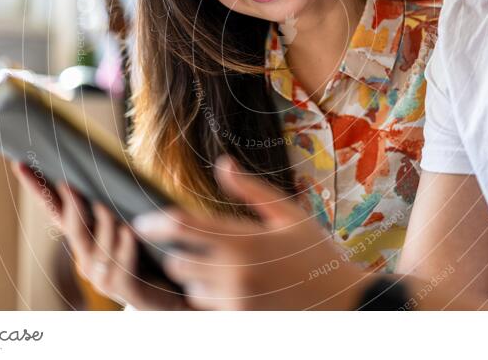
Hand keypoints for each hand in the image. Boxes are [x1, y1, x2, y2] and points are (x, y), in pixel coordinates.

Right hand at [11, 162, 189, 309]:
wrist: (167, 296)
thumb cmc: (146, 255)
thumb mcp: (124, 226)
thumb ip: (112, 204)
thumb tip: (107, 164)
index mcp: (84, 240)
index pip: (56, 210)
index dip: (38, 189)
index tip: (20, 165)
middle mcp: (86, 258)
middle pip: (72, 226)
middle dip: (70, 204)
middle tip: (67, 183)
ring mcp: (102, 276)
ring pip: (99, 244)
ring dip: (104, 223)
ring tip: (106, 202)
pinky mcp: (123, 289)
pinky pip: (122, 264)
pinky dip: (125, 246)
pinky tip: (129, 230)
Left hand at [132, 155, 366, 309]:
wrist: (343, 302)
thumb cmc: (316, 254)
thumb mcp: (288, 214)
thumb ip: (250, 190)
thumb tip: (222, 164)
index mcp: (245, 241)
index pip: (183, 229)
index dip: (156, 223)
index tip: (144, 220)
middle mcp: (235, 274)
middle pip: (177, 263)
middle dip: (174, 253)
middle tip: (179, 243)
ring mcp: (235, 302)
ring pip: (188, 289)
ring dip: (190, 277)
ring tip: (206, 264)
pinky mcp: (239, 322)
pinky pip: (205, 308)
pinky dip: (205, 297)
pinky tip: (220, 285)